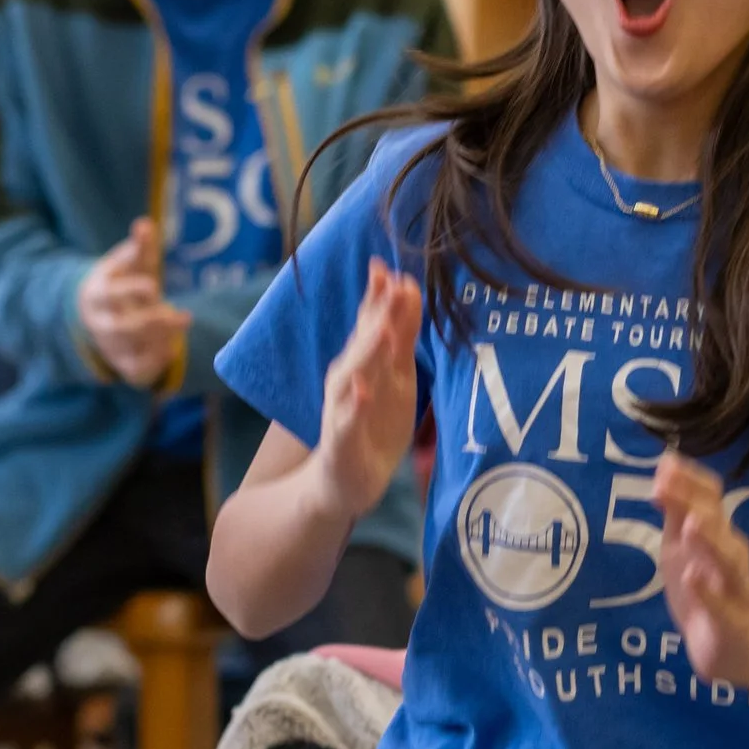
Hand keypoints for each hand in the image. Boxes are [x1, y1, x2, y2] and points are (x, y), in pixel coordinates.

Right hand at [77, 219, 189, 387]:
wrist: (99, 314)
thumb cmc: (121, 282)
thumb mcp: (129, 263)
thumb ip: (138, 248)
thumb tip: (145, 225)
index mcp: (96, 295)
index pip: (109, 296)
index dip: (130, 291)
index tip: (154, 286)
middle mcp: (100, 325)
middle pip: (119, 329)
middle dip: (151, 322)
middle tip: (182, 314)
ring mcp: (110, 347)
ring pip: (129, 352)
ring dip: (159, 339)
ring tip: (184, 319)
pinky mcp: (124, 365)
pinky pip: (137, 371)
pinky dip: (155, 362)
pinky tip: (173, 347)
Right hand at [313, 260, 421, 518]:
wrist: (346, 482)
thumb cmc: (374, 422)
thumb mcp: (395, 375)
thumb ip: (400, 334)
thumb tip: (408, 285)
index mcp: (362, 363)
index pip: (370, 324)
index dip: (377, 297)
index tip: (386, 266)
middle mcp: (348, 380)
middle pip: (363, 344)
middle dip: (377, 315)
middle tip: (393, 287)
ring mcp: (342, 411)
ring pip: (353, 378)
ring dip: (366, 354)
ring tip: (383, 331)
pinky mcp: (341, 443)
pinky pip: (346, 423)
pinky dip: (354, 408)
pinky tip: (363, 393)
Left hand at [655, 451, 748, 684]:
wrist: (730, 646)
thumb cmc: (703, 588)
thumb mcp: (680, 546)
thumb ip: (674, 510)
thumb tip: (664, 463)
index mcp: (717, 533)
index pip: (711, 497)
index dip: (690, 480)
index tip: (665, 463)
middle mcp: (731, 554)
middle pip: (718, 524)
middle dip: (694, 503)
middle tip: (665, 485)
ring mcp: (736, 589)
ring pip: (728, 561)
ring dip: (709, 541)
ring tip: (690, 524)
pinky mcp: (733, 623)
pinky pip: (723, 606)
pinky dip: (708, 592)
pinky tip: (693, 577)